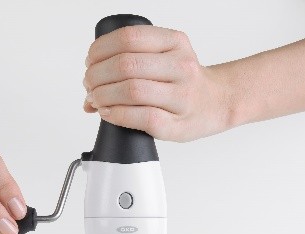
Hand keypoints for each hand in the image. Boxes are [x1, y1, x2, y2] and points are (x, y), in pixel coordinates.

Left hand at [83, 25, 230, 141]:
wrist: (216, 103)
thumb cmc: (183, 83)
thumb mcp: (164, 58)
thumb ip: (131, 63)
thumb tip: (88, 89)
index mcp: (174, 42)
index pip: (128, 38)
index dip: (100, 50)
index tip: (90, 62)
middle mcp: (180, 66)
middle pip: (126, 65)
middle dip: (97, 76)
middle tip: (90, 84)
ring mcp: (181, 96)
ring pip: (132, 90)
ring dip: (103, 95)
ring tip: (96, 99)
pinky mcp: (176, 125)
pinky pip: (140, 117)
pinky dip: (116, 115)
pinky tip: (107, 113)